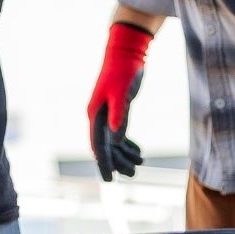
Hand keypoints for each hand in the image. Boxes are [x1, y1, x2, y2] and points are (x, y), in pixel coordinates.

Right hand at [87, 22, 151, 180]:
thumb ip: (119, 117)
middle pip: (105, 146)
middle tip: (133, 175)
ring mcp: (107, 113)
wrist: (126, 52)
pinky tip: (139, 151)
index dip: (104, 164)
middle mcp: (98, 116)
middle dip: (117, 162)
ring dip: (124, 154)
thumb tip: (115, 142)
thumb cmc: (123, 72)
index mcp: (95, 115)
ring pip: (114, 141)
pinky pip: (120, 132)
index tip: (109, 180)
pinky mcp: (117, 109)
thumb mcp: (122, 94)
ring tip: (139, 166)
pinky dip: (128, 143)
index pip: (97, 145)